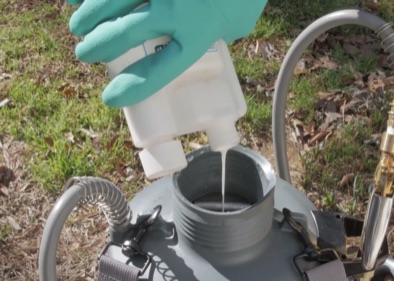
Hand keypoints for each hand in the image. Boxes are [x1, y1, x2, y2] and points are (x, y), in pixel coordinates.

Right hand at [66, 0, 266, 106]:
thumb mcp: (240, 21)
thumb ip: (219, 35)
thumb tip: (208, 39)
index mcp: (199, 32)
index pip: (160, 68)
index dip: (133, 86)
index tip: (110, 96)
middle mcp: (175, 9)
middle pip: (124, 32)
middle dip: (98, 45)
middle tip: (85, 52)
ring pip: (111, 2)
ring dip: (88, 15)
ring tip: (78, 25)